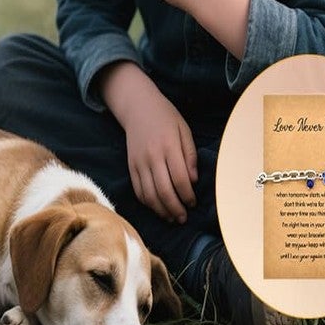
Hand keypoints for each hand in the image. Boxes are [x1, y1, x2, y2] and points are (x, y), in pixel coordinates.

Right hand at [98, 63, 197, 222]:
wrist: (137, 106)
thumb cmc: (165, 116)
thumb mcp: (184, 129)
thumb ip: (190, 155)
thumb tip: (193, 180)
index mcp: (168, 145)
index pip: (180, 178)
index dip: (188, 195)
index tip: (193, 202)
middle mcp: (152, 156)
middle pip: (164, 190)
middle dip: (175, 208)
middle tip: (183, 217)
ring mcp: (139, 162)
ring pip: (149, 194)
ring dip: (161, 210)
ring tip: (171, 217)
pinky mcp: (131, 166)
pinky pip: (138, 190)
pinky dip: (148, 203)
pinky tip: (157, 207)